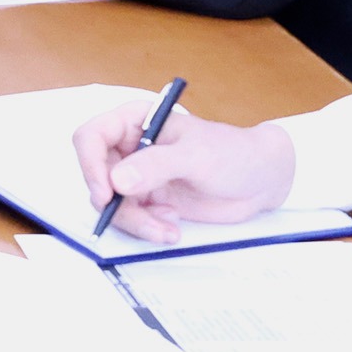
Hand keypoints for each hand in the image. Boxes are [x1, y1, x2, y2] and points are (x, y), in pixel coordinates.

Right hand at [69, 98, 296, 243]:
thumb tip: (118, 180)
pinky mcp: (148, 201)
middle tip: (144, 219)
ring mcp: (137, 177)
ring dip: (136, 222)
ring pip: (111, 204)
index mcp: (135, 122)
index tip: (106, 194)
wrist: (261, 181)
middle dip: (115, 204)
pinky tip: (172, 228)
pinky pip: (131, 219)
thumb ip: (156, 165)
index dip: (90, 165)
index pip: (91, 137)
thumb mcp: (196, 156)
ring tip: (168, 226)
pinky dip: (148, 229)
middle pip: (96, 177)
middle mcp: (129, 148)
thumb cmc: (234, 154)